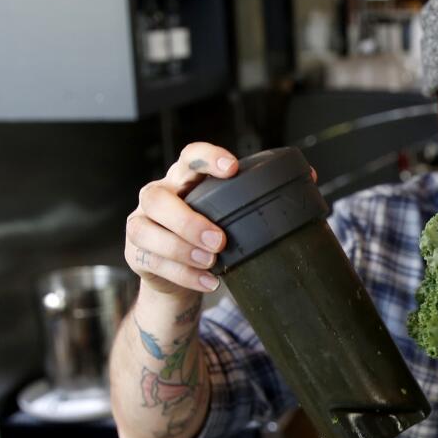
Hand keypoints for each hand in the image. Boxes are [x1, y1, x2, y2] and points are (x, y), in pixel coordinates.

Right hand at [125, 142, 239, 296]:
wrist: (178, 274)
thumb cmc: (208, 235)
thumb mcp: (227, 215)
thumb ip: (253, 202)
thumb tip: (303, 182)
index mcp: (182, 179)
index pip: (190, 157)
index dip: (207, 158)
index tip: (232, 169)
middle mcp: (156, 196)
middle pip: (157, 199)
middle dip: (188, 221)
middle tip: (219, 240)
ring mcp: (140, 224)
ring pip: (145, 231)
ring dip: (181, 249)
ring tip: (211, 262)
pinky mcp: (135, 253)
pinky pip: (151, 262)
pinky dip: (183, 274)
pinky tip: (208, 281)